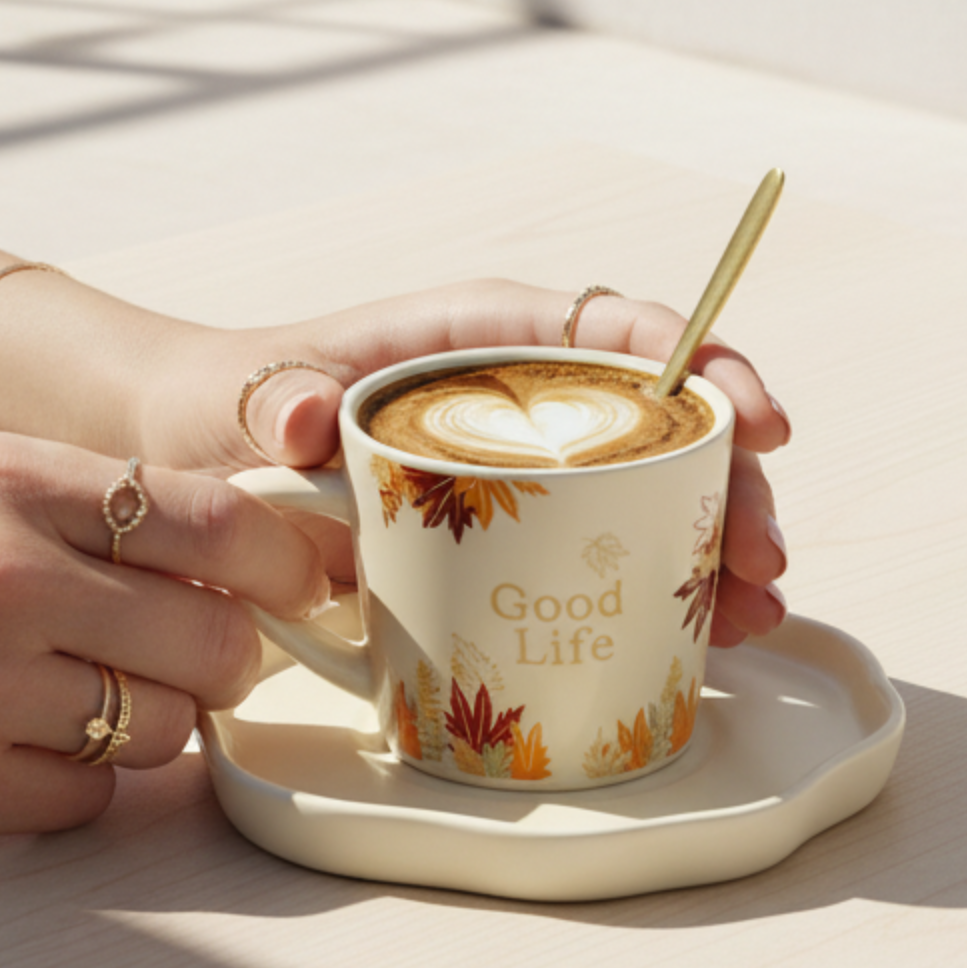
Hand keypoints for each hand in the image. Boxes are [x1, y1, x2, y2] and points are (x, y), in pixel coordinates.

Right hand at [0, 432, 328, 843]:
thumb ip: (85, 498)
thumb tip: (232, 535)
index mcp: (15, 480)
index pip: (220, 523)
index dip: (289, 560)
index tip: (309, 579)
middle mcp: (7, 580)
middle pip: (220, 641)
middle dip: (233, 654)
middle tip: (203, 650)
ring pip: (168, 730)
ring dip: (155, 720)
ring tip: (89, 692)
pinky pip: (89, 799)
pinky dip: (81, 779)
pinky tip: (21, 744)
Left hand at [137, 281, 792, 648]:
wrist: (202, 463)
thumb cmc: (233, 403)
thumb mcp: (249, 397)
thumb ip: (278, 400)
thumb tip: (304, 420)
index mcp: (480, 336)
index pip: (610, 328)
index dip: (696, 359)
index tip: (749, 413)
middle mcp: (523, 396)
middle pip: (661, 420)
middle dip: (733, 477)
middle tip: (765, 554)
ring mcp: (530, 469)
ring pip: (658, 489)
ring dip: (722, 544)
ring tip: (759, 610)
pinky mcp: (519, 536)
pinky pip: (617, 549)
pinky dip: (672, 589)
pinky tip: (718, 639)